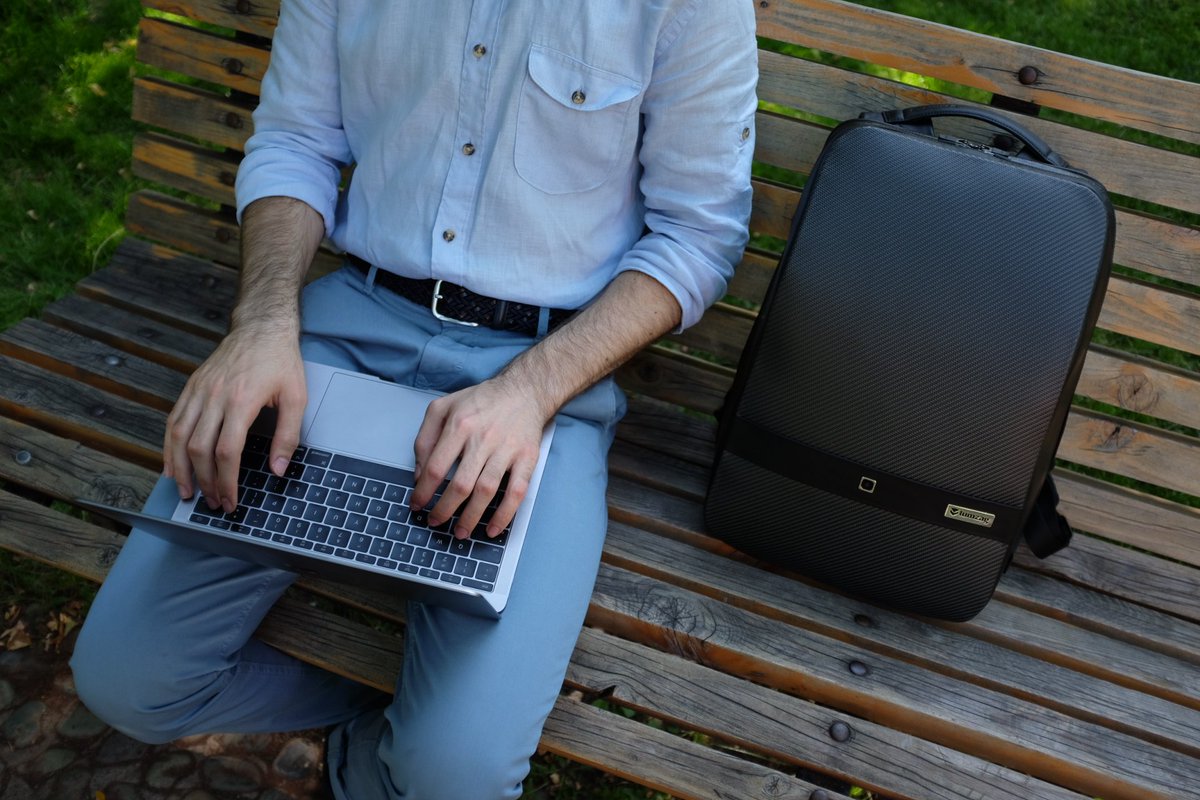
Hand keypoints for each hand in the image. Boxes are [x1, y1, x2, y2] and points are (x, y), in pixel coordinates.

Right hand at [163, 328, 305, 511]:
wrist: (261, 327)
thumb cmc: (280, 361)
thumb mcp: (297, 396)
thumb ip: (288, 435)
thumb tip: (278, 469)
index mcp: (241, 401)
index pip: (227, 452)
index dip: (226, 481)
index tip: (231, 500)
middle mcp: (214, 397)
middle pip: (199, 449)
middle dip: (204, 482)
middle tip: (212, 502)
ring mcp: (199, 391)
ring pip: (178, 437)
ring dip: (180, 469)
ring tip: (186, 492)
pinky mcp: (191, 387)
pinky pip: (173, 421)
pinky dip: (168, 446)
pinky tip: (171, 465)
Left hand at [411, 378, 551, 539]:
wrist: (524, 390)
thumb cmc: (482, 400)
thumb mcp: (443, 408)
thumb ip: (425, 438)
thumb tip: (419, 473)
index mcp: (459, 425)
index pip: (437, 467)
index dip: (424, 491)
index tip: (418, 505)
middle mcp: (483, 438)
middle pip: (461, 484)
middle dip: (444, 510)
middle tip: (436, 521)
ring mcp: (507, 449)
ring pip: (486, 491)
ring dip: (471, 517)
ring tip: (459, 532)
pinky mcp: (527, 458)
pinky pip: (517, 491)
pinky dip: (505, 514)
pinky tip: (493, 528)